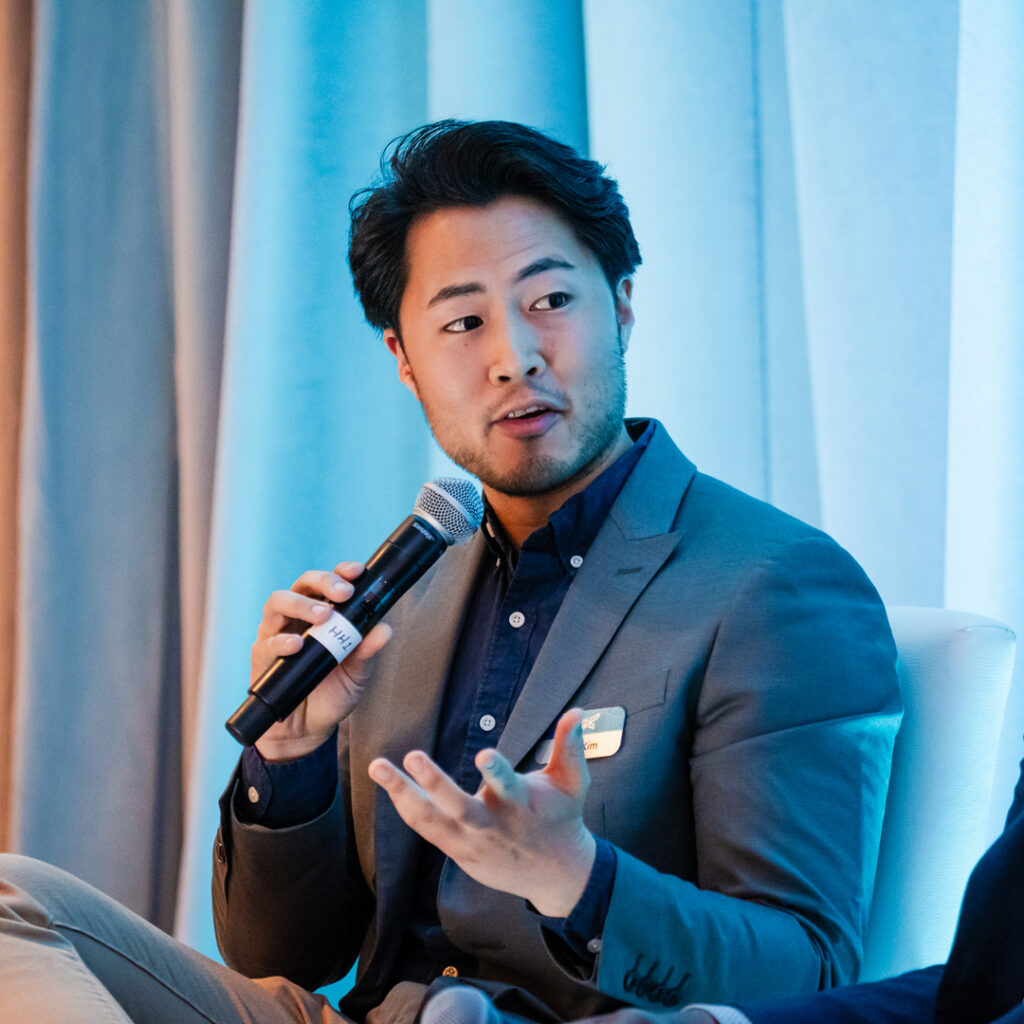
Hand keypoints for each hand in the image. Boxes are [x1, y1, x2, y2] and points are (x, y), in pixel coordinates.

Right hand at [251, 562, 391, 761]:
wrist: (307, 729)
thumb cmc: (332, 693)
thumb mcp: (357, 673)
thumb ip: (368, 651)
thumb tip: (384, 630)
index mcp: (324, 613)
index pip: (330, 583)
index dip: (342, 572)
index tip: (357, 572)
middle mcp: (299, 616)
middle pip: (303, 583)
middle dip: (324, 581)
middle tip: (343, 593)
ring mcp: (277, 632)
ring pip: (278, 602)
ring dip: (301, 604)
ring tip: (323, 616)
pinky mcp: (262, 655)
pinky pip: (267, 641)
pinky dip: (282, 640)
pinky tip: (296, 645)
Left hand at [368, 708, 595, 916]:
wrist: (555, 873)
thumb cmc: (562, 818)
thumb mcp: (572, 782)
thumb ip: (571, 746)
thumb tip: (577, 711)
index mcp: (521, 804)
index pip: (507, 786)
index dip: (496, 772)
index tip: (485, 755)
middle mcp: (491, 824)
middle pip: (458, 806)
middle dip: (435, 782)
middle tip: (413, 756)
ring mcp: (471, 841)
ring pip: (431, 820)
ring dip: (402, 793)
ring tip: (378, 766)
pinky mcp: (457, 851)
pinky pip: (426, 829)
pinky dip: (407, 808)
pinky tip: (388, 786)